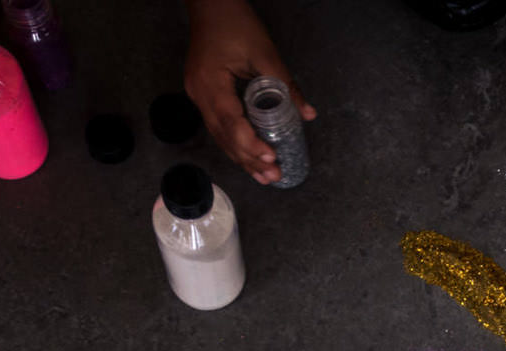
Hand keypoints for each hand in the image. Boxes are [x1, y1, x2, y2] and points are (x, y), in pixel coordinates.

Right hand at [184, 0, 314, 184]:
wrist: (210, 3)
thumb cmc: (235, 23)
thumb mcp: (265, 52)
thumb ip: (286, 85)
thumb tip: (308, 114)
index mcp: (211, 83)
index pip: (231, 122)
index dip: (250, 144)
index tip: (271, 158)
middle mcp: (199, 94)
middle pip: (223, 136)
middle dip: (248, 159)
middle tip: (272, 177)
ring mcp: (197, 94)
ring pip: (219, 134)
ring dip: (241, 157)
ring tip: (263, 177)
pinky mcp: (202, 93)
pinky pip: (218, 124)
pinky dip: (235, 142)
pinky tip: (249, 157)